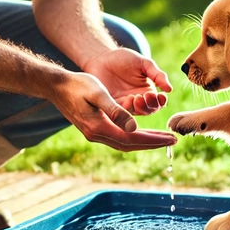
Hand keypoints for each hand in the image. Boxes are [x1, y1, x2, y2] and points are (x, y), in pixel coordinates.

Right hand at [52, 71, 175, 150]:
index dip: (153, 140)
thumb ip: (116, 111)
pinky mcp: (93, 129)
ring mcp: (94, 134)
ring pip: (124, 143)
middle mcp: (96, 135)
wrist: (56, 86)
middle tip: (172, 141)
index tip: (170, 139)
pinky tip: (141, 131)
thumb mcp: (99, 93)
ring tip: (161, 138)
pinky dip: (133, 136)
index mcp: (99, 127)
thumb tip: (134, 127)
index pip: (133, 139)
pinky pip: (118, 137)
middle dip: (153, 143)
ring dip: (144, 141)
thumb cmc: (78, 84)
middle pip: (130, 145)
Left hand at [83, 48, 172, 115]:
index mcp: (148, 91)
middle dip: (150, 105)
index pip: (158, 102)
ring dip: (138, 108)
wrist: (101, 58)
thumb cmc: (123, 59)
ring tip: (136, 97)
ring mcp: (125, 104)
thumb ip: (157, 75)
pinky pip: (121, 112)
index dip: (161, 101)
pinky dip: (126, 108)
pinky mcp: (112, 105)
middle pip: (149, 110)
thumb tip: (170, 89)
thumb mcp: (144, 63)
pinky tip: (127, 100)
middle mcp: (138, 100)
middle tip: (146, 96)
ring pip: (136, 113)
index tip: (160, 95)